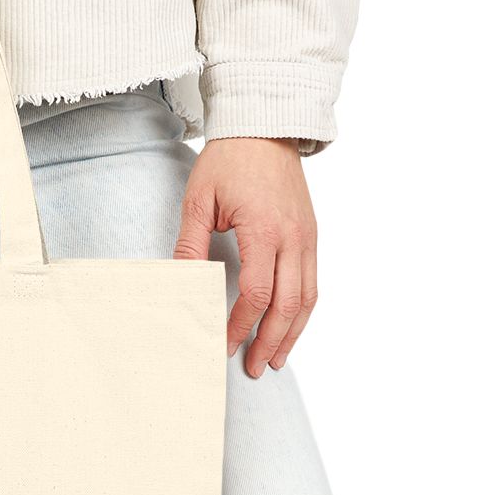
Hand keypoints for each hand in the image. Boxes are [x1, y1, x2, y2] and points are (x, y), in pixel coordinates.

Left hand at [174, 138, 318, 375]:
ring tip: (276, 359)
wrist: (264, 127)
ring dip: (292, 334)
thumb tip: (182, 282)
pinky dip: (303, 311)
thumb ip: (192, 244)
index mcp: (263, 230)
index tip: (225, 344)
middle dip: (270, 342)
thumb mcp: (199, 199)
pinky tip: (290, 328)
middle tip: (254, 367)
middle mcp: (292, 238)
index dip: (241, 325)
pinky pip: (312, 283)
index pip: (256, 293)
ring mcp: (307, 238)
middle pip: (287, 306)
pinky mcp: (311, 235)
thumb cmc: (230, 160)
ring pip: (306, 299)